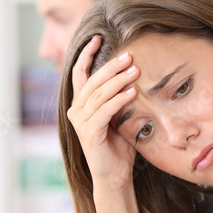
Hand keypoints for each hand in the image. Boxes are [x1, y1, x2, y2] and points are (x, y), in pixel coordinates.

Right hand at [65, 35, 140, 192]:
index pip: (80, 74)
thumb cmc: (119, 146)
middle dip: (110, 66)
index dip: (87, 55)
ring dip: (118, 81)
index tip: (97, 38)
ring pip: (99, 94)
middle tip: (128, 55)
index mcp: (81, 104)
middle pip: (92, 81)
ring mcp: (81, 122)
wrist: (115, 175)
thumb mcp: (119, 117)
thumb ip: (119, 99)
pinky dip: (119, 100)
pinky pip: (105, 111)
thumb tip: (134, 76)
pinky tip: (132, 92)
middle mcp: (76, 111)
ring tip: (135, 70)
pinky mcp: (89, 133)